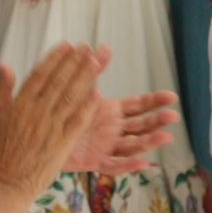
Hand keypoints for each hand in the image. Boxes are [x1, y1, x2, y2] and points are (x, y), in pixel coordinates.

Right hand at [0, 42, 105, 208]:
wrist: (6, 183)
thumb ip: (2, 90)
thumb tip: (5, 65)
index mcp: (20, 104)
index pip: (41, 74)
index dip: (55, 58)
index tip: (67, 46)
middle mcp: (37, 112)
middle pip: (59, 81)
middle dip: (74, 62)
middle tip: (87, 47)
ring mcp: (51, 127)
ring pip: (71, 97)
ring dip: (85, 78)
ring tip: (96, 61)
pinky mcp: (62, 143)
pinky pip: (78, 121)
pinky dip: (88, 107)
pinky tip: (98, 93)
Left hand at [60, 46, 180, 172]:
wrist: (38, 138)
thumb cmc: (59, 112)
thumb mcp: (80, 89)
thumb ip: (94, 70)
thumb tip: (104, 47)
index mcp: (111, 112)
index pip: (138, 105)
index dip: (155, 101)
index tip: (171, 97)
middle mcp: (113, 129)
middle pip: (141, 125)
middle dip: (157, 121)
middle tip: (173, 115)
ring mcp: (106, 146)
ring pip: (132, 145)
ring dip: (149, 141)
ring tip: (166, 136)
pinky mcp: (94, 161)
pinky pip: (114, 165)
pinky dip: (129, 165)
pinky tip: (144, 163)